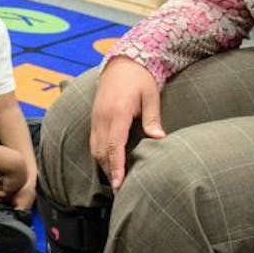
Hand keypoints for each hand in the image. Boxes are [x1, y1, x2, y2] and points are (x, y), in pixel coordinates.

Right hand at [90, 57, 164, 190]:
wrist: (122, 62)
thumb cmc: (140, 78)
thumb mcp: (151, 96)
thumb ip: (152, 119)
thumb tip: (159, 140)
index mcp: (117, 113)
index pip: (113, 146)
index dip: (116, 167)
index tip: (119, 184)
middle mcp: (102, 117)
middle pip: (100, 152)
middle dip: (109, 172)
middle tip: (120, 191)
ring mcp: (96, 117)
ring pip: (94, 149)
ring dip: (104, 166)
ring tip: (115, 181)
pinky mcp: (95, 118)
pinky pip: (94, 141)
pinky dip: (100, 155)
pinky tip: (109, 164)